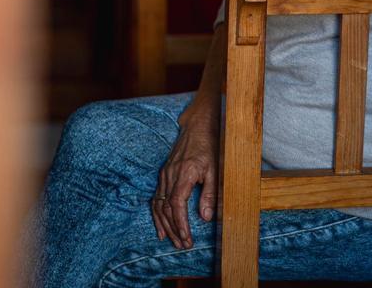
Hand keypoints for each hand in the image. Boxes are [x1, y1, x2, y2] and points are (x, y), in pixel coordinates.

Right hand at [151, 111, 218, 248]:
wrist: (198, 127)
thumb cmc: (209, 147)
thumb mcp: (216, 169)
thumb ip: (210, 194)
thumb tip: (205, 218)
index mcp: (184, 174)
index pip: (176, 204)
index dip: (180, 223)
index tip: (186, 237)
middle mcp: (170, 175)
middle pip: (166, 208)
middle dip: (174, 229)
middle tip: (182, 244)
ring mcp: (165, 174)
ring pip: (159, 205)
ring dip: (165, 225)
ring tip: (173, 241)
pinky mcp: (164, 174)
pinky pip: (156, 198)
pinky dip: (157, 215)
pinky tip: (161, 228)